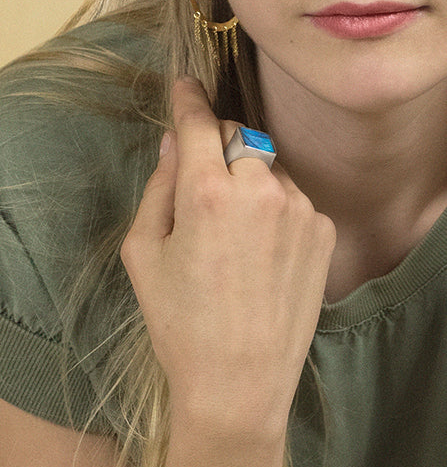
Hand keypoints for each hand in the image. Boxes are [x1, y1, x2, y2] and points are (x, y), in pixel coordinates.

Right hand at [120, 77, 336, 437]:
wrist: (238, 382)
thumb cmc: (179, 324)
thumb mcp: (143, 256)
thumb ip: (156, 190)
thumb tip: (172, 147)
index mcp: (206, 193)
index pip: (197, 124)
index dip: (187, 101)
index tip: (185, 85)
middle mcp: (261, 189)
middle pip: (237, 139)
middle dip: (216, 151)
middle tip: (199, 195)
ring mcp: (299, 209)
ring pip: (266, 169)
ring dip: (247, 184)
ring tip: (231, 243)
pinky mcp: (323, 231)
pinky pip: (291, 200)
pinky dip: (273, 212)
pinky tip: (258, 258)